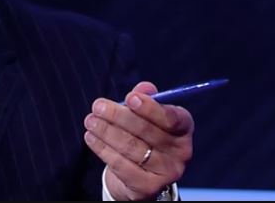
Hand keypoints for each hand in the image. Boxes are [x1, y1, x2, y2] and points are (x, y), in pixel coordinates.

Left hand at [84, 82, 193, 200]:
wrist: (139, 173)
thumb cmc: (143, 135)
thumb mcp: (145, 114)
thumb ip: (144, 98)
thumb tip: (144, 88)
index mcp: (183, 128)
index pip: (172, 117)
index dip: (150, 108)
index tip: (130, 98)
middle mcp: (181, 151)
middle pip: (147, 131)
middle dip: (119, 116)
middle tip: (98, 106)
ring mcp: (166, 172)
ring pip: (131, 147)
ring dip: (107, 131)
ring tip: (90, 120)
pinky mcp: (148, 187)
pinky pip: (121, 165)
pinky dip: (103, 149)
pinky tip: (91, 137)